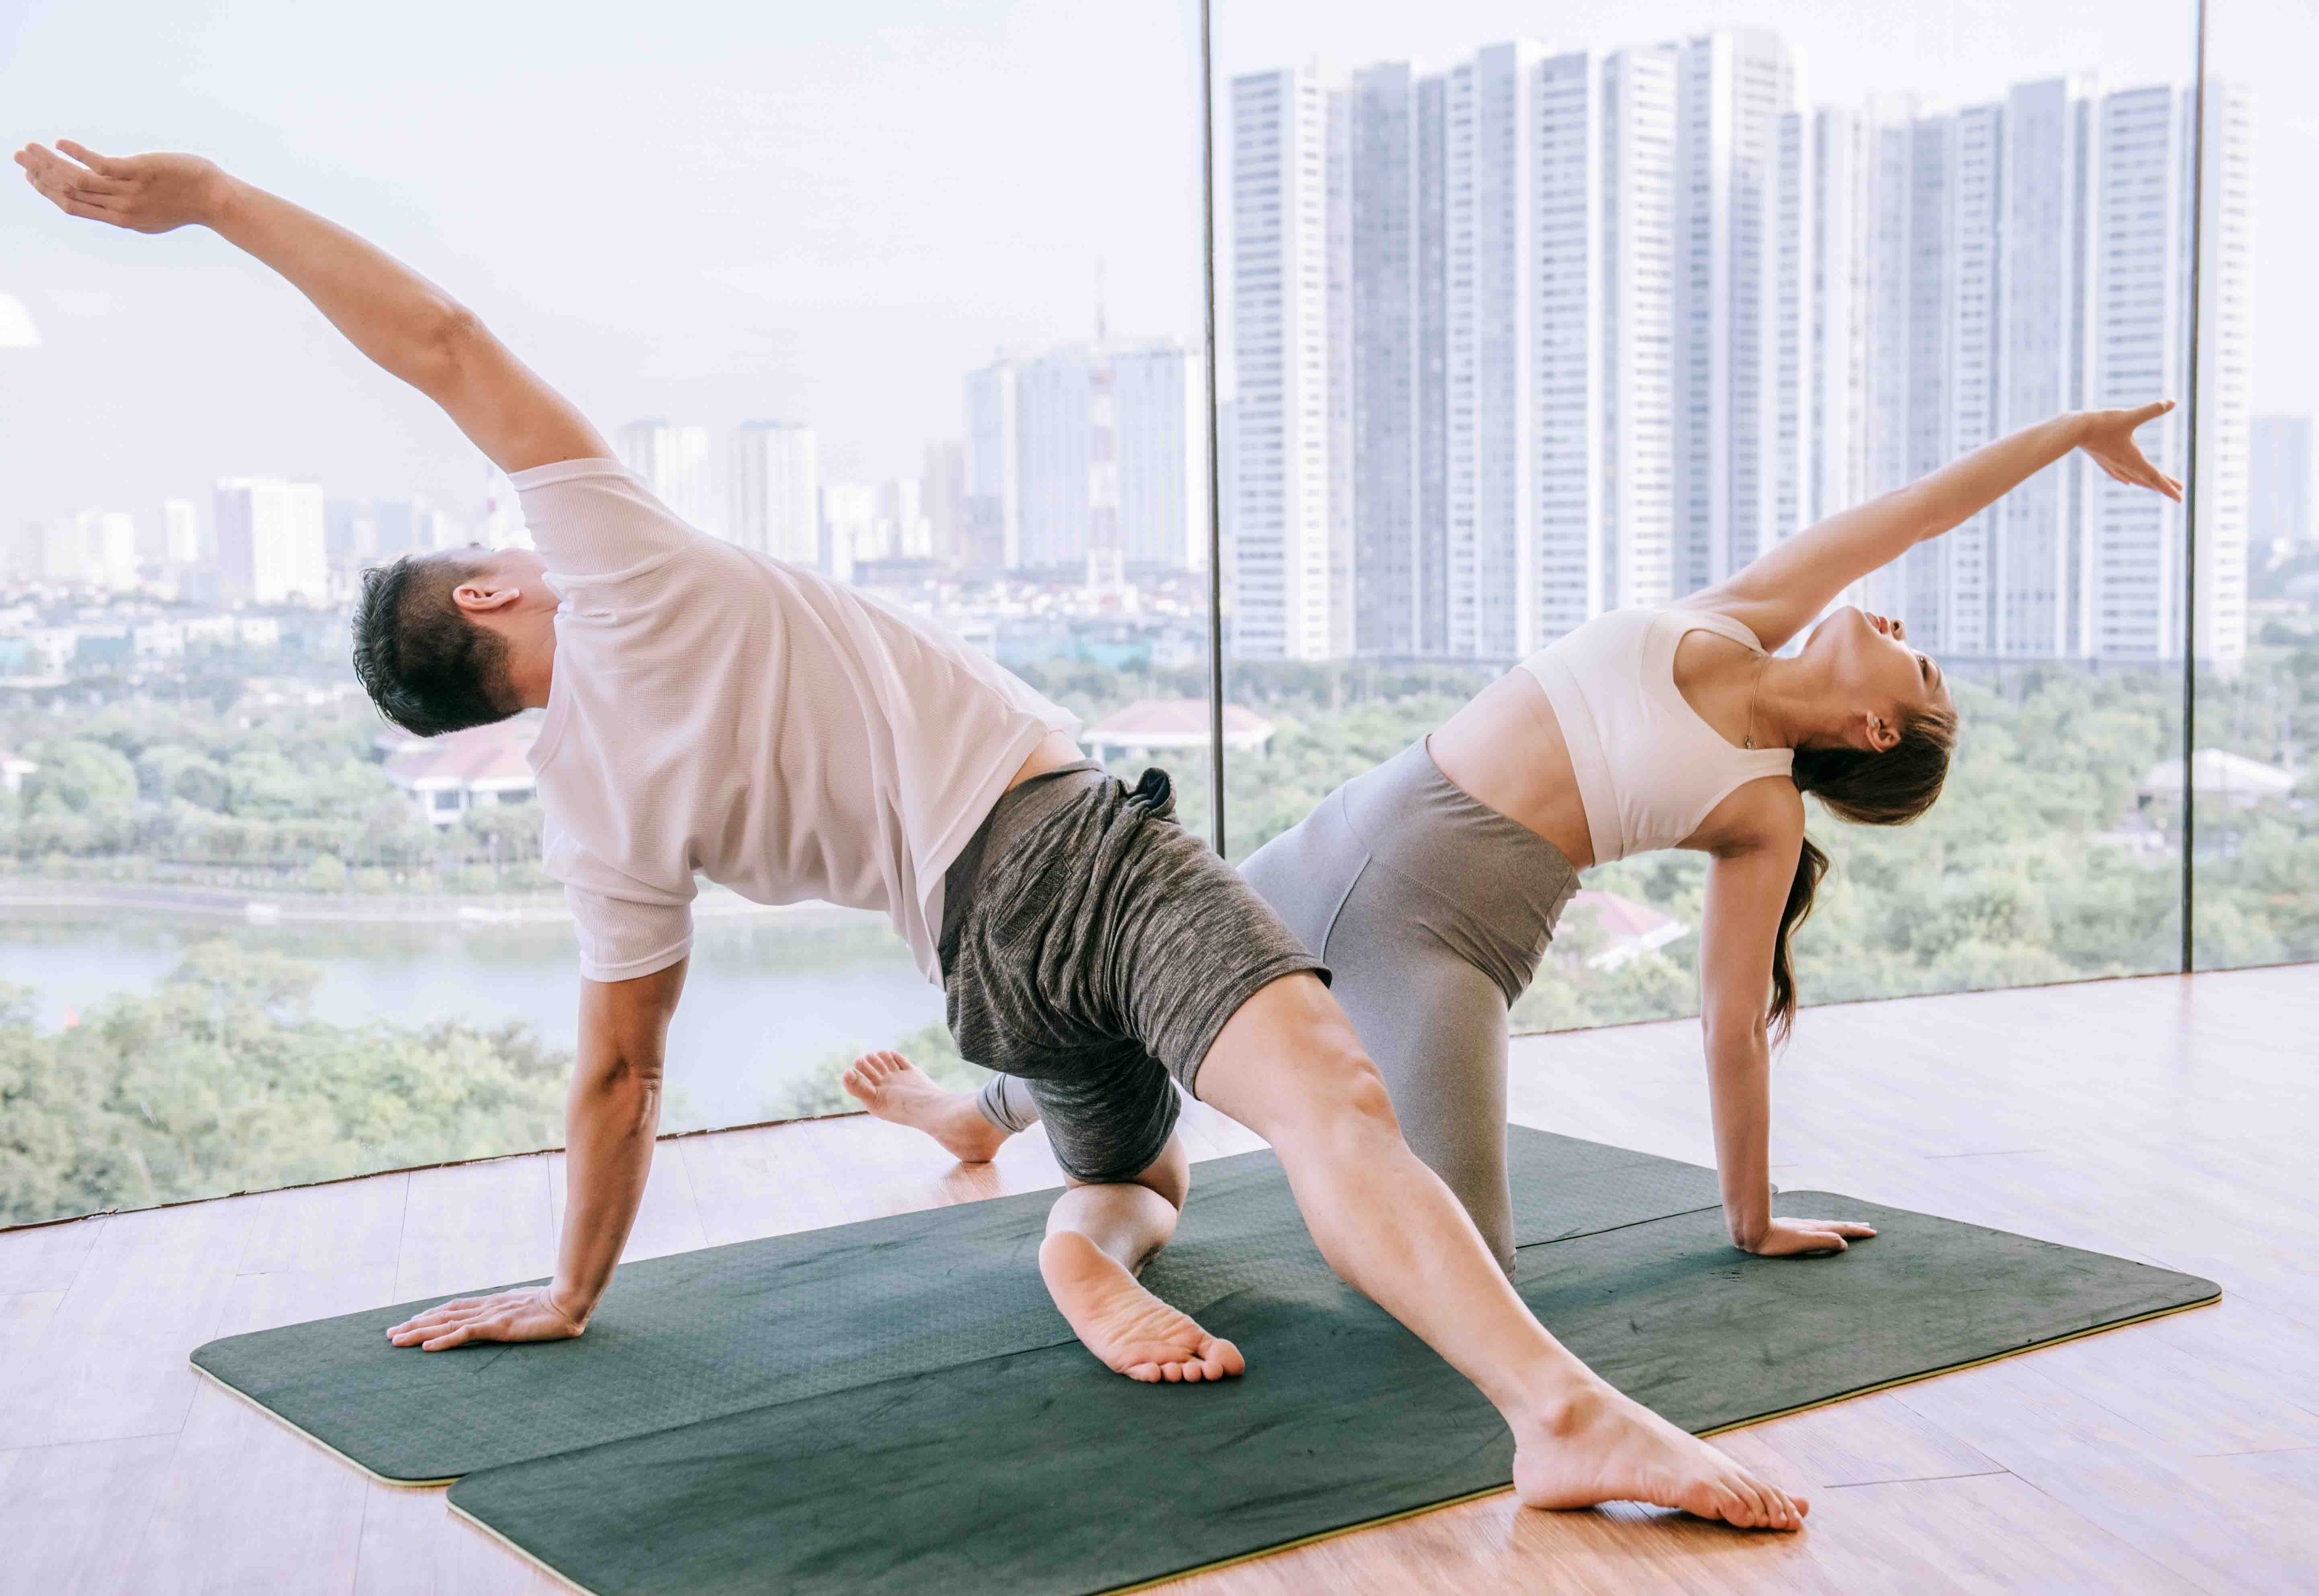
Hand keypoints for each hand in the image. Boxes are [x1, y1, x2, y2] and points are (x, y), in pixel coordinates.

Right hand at [14, 139, 228, 233]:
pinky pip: (101, 165)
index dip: (48, 193)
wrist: (218, 201)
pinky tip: (61, 144)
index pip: (75, 207)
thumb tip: (112, 199)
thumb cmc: (189, 202)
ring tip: (29, 148)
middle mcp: (122, 209)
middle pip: (69, 193)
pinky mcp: (139, 173)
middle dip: (39, 175)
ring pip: (79, 180)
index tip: (31, 177)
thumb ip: (130, 207)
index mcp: (123, 219)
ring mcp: (130, 192)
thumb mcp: (156, 213)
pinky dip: (77, 154)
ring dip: (49, 163)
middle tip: (18, 158)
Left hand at [387, 1284, 588, 1351]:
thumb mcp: (526, 1306)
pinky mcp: (498, 1327)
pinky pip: (465, 1334)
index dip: (429, 1314)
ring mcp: (490, 1316)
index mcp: (491, 1303)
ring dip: (419, 1333)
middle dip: (414, 1325)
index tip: (409, 1322)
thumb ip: (511, 1309)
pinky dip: (443, 1341)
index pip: (453, 1307)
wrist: (569, 1303)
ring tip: (397, 1340)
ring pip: (446, 1324)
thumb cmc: (553, 1305)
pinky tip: (427, 1348)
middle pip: (442, 1315)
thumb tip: (504, 1309)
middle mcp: (485, 1307)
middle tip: (390, 1334)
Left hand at [1738, 1217, 1878, 1257]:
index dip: (1857, 1231)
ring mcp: (1802, 1226)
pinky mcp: (1793, 1229)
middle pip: (1836, 1225)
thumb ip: (1824, 1241)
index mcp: (1815, 1229)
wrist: (1753, 1231)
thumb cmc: (1776, 1241)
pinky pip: (1816, 1229)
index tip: (1873, 1232)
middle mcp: (1810, 1225)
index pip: (1841, 1228)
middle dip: (1852, 1226)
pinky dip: (1826, 1229)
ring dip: (1840, 1227)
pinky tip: (1821, 1231)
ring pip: (1826, 1225)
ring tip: (1848, 1227)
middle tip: (1867, 1226)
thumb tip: (1845, 1244)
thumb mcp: (1803, 1242)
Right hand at [2077, 401, 2183, 501]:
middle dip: (2163, 485)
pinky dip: (2127, 480)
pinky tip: (2127, 482)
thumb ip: (2152, 410)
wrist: (2074, 431)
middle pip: (2147, 479)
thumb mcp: (2130, 416)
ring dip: (2147, 484)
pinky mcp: (2103, 460)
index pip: (2155, 477)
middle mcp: (2124, 465)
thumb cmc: (2102, 424)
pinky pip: (2118, 475)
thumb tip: (2173, 401)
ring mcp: (2112, 464)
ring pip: (2134, 479)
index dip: (2169, 487)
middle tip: (2178, 491)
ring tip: (2156, 488)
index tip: (2179, 498)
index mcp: (2133, 459)